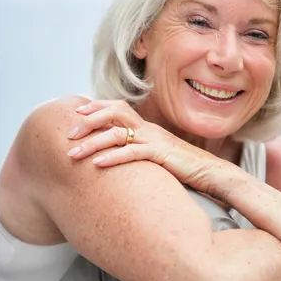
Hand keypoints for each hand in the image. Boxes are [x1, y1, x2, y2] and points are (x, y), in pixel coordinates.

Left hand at [67, 99, 226, 192]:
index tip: (76, 114)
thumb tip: (122, 156)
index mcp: (147, 128)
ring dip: (93, 143)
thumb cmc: (184, 167)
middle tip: (69, 133)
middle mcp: (149, 130)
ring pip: (117, 135)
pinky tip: (97, 165)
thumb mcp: (158, 155)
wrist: (212, 172)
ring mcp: (155, 140)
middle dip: (88, 121)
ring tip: (74, 154)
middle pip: (114, 113)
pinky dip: (113, 158)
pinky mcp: (161, 154)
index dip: (97, 108)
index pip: (118, 108)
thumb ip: (141, 151)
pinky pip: (132, 153)